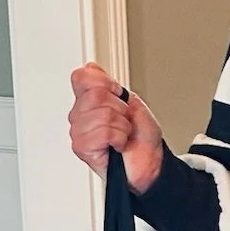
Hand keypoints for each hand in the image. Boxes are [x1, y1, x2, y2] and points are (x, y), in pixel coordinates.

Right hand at [68, 63, 163, 193]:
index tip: (118, 94)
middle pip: (96, 95)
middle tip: (123, 121)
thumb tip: (90, 67)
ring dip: (122, 126)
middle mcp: (79, 115)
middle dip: (119, 108)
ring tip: (122, 135)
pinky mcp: (82, 148)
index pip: (81, 77)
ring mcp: (79, 132)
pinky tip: (118, 145)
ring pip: (103, 115)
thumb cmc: (141, 137)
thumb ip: (109, 83)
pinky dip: (119, 139)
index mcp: (88, 100)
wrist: (151, 163)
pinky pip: (104, 133)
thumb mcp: (131, 101)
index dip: (104, 82)